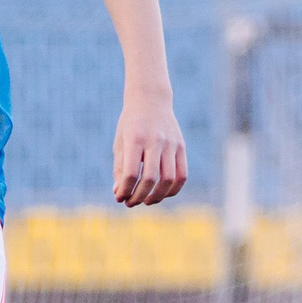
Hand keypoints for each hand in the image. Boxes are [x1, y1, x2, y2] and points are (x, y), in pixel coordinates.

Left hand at [112, 92, 186, 206]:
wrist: (151, 100)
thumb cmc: (131, 124)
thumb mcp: (120, 142)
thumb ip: (119, 168)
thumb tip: (119, 193)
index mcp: (135, 138)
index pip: (131, 172)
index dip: (125, 190)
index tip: (119, 197)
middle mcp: (155, 141)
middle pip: (150, 178)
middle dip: (139, 196)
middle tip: (130, 203)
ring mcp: (171, 144)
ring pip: (168, 179)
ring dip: (157, 196)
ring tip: (147, 201)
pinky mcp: (181, 147)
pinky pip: (182, 175)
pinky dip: (173, 189)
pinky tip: (163, 194)